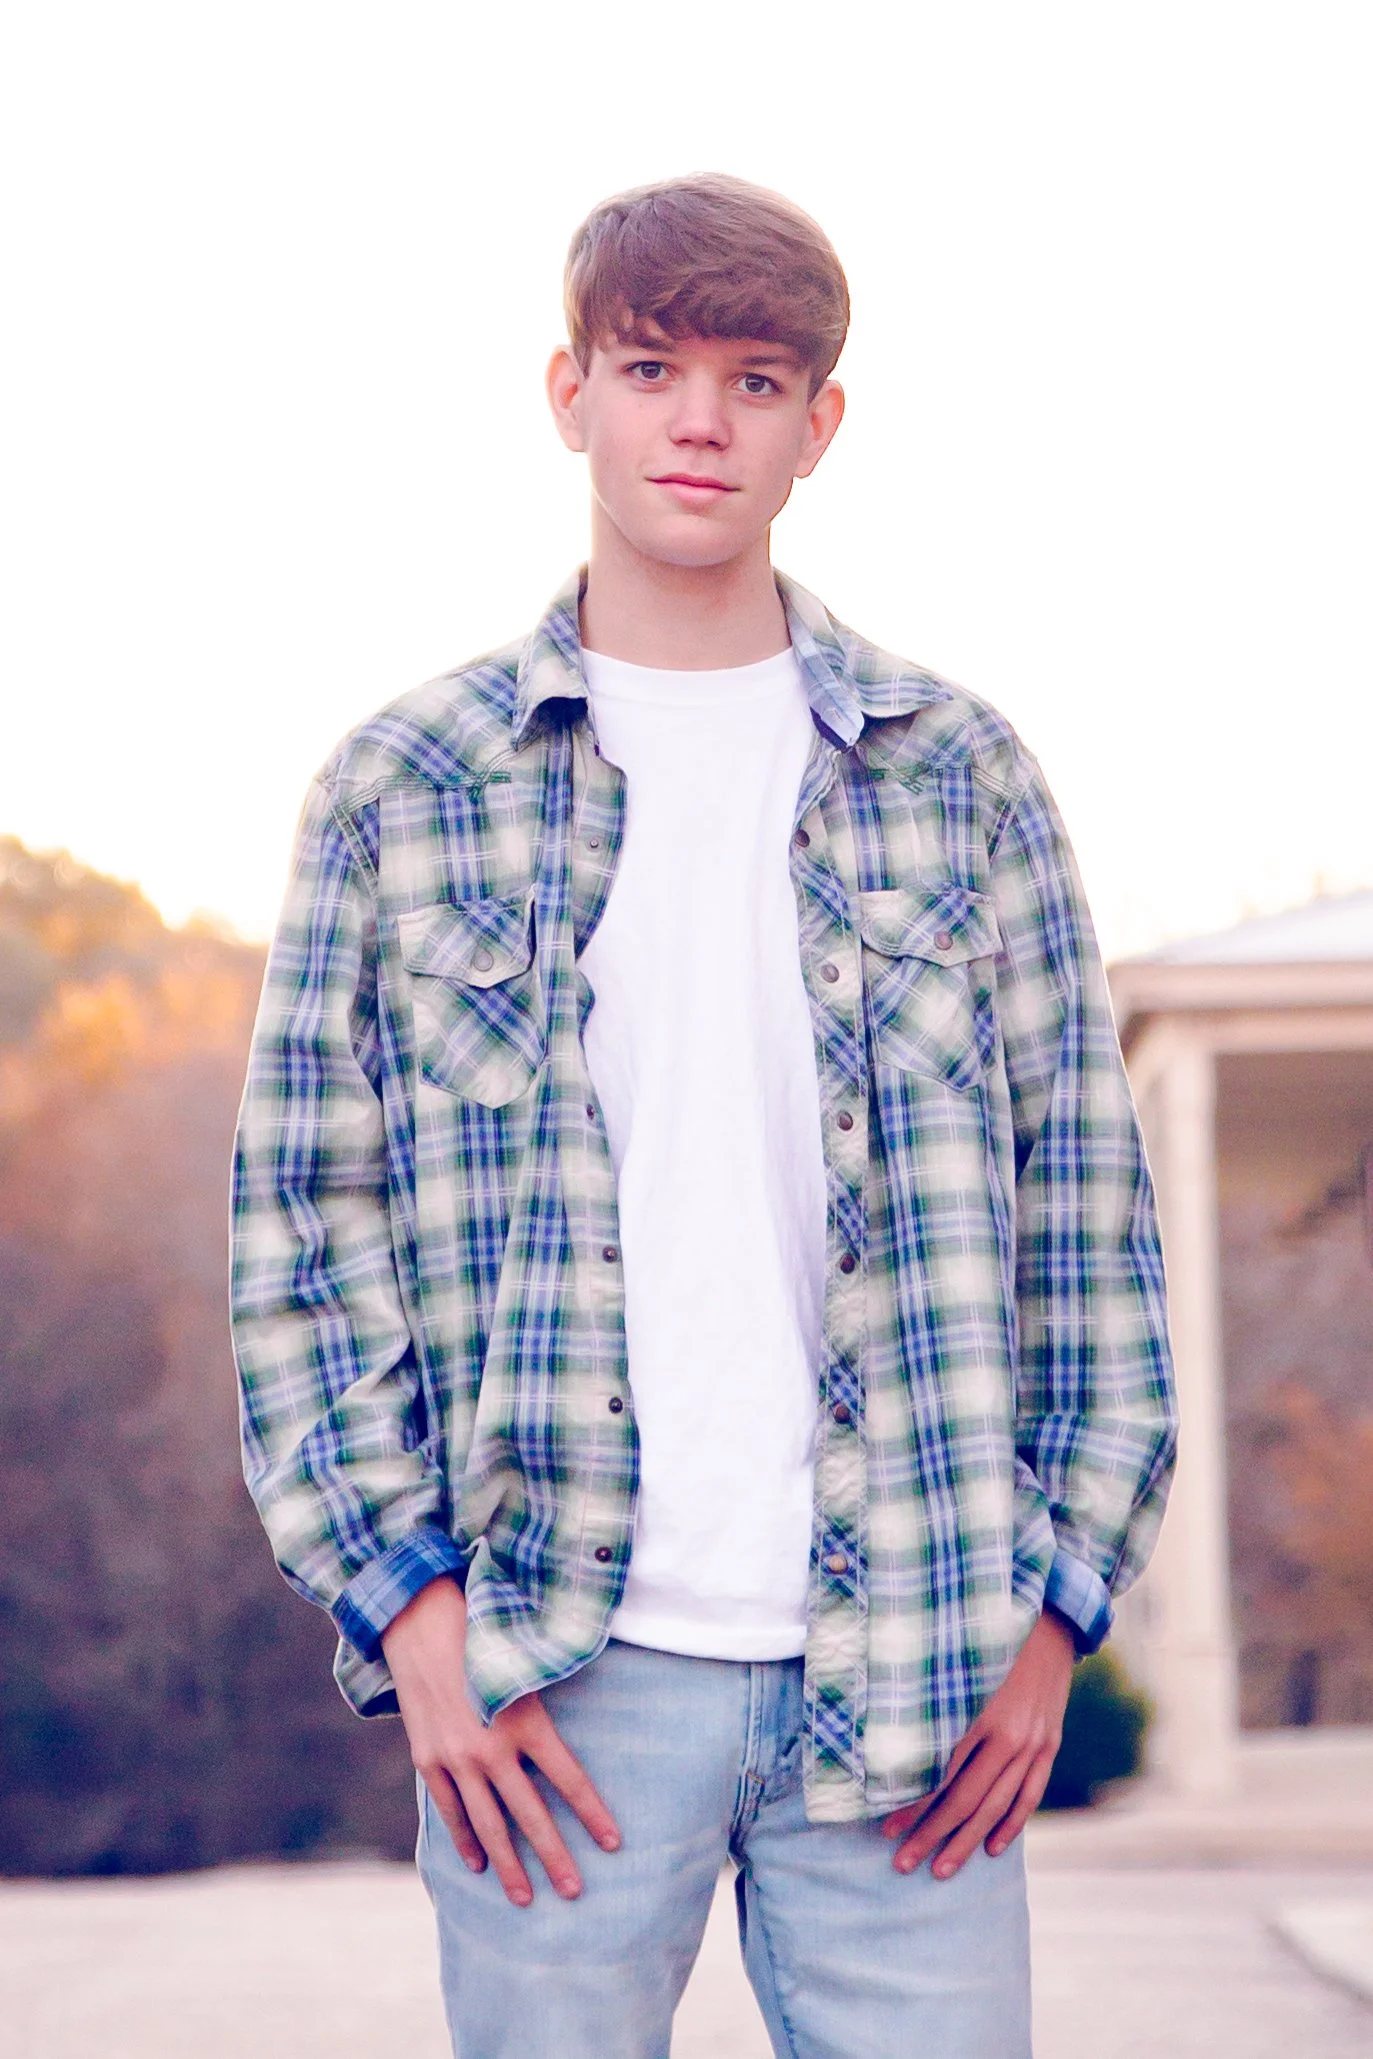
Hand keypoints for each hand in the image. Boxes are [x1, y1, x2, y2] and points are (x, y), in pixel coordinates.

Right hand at [381, 1575, 620, 1906]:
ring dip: (509, 1865)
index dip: (593, 1814)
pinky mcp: (428, 1759)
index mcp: (525, 1721)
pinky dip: (465, 1840)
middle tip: (574, 1892)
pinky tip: (478, 1865)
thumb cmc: (483, 1635)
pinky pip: (451, 1810)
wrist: (419, 1623)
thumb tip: (582, 1724)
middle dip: (555, 1858)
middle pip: (530, 1816)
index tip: (614, 1844)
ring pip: (488, 1825)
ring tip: (525, 1898)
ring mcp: (456, 1757)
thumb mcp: (524, 1664)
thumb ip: (546, 1701)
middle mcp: (491, 1747)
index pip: (569, 1779)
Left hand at [882, 1607, 1074, 1879]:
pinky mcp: (1050, 1743)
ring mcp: (1034, 1742)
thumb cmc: (986, 1633)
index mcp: (977, 1712)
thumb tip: (885, 1737)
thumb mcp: (951, 1660)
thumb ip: (927, 1700)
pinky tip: (993, 1848)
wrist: (1049, 1617)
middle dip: (932, 1835)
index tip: (884, 1830)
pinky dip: (1011, 1824)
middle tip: (903, 1865)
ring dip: (967, 1841)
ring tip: (941, 1869)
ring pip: (996, 1805)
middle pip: (965, 1799)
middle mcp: (1008, 1734)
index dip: (911, 1807)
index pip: (938, 1775)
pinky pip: (1030, 1794)